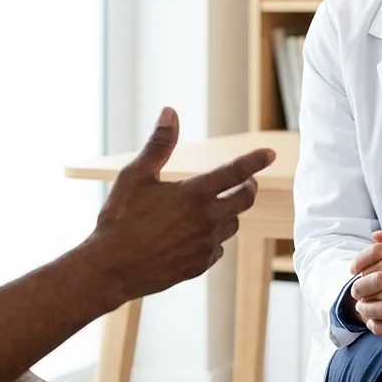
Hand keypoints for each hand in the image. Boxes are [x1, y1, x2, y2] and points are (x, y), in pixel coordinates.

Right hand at [88, 107, 275, 300]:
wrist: (111, 269)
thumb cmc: (120, 219)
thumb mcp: (135, 176)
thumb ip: (159, 144)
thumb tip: (170, 112)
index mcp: (194, 194)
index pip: (235, 172)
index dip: (255, 161)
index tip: (270, 153)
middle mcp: (206, 220)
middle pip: (245, 199)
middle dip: (249, 186)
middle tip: (244, 181)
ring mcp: (205, 245)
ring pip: (233, 224)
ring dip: (229, 213)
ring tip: (210, 208)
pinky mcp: (200, 266)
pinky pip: (217, 247)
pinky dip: (212, 238)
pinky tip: (193, 235)